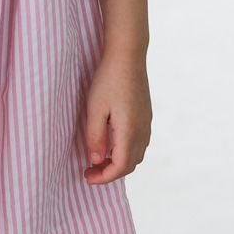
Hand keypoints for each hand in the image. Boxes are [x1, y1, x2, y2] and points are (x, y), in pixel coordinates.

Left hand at [82, 49, 151, 185]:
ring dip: (119, 163)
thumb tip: (96, 160)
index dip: (104, 177)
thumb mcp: (94, 108)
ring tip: (98, 160)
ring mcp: (146, 123)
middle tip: (89, 171)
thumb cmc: (108, 80)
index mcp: (129, 131)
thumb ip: (95, 137)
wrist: (128, 56)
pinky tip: (111, 144)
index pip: (120, 166)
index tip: (87, 177)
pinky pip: (139, 143)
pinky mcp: (146, 115)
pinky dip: (126, 151)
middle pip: (130, 164)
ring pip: (136, 154)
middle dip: (110, 173)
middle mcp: (142, 130)